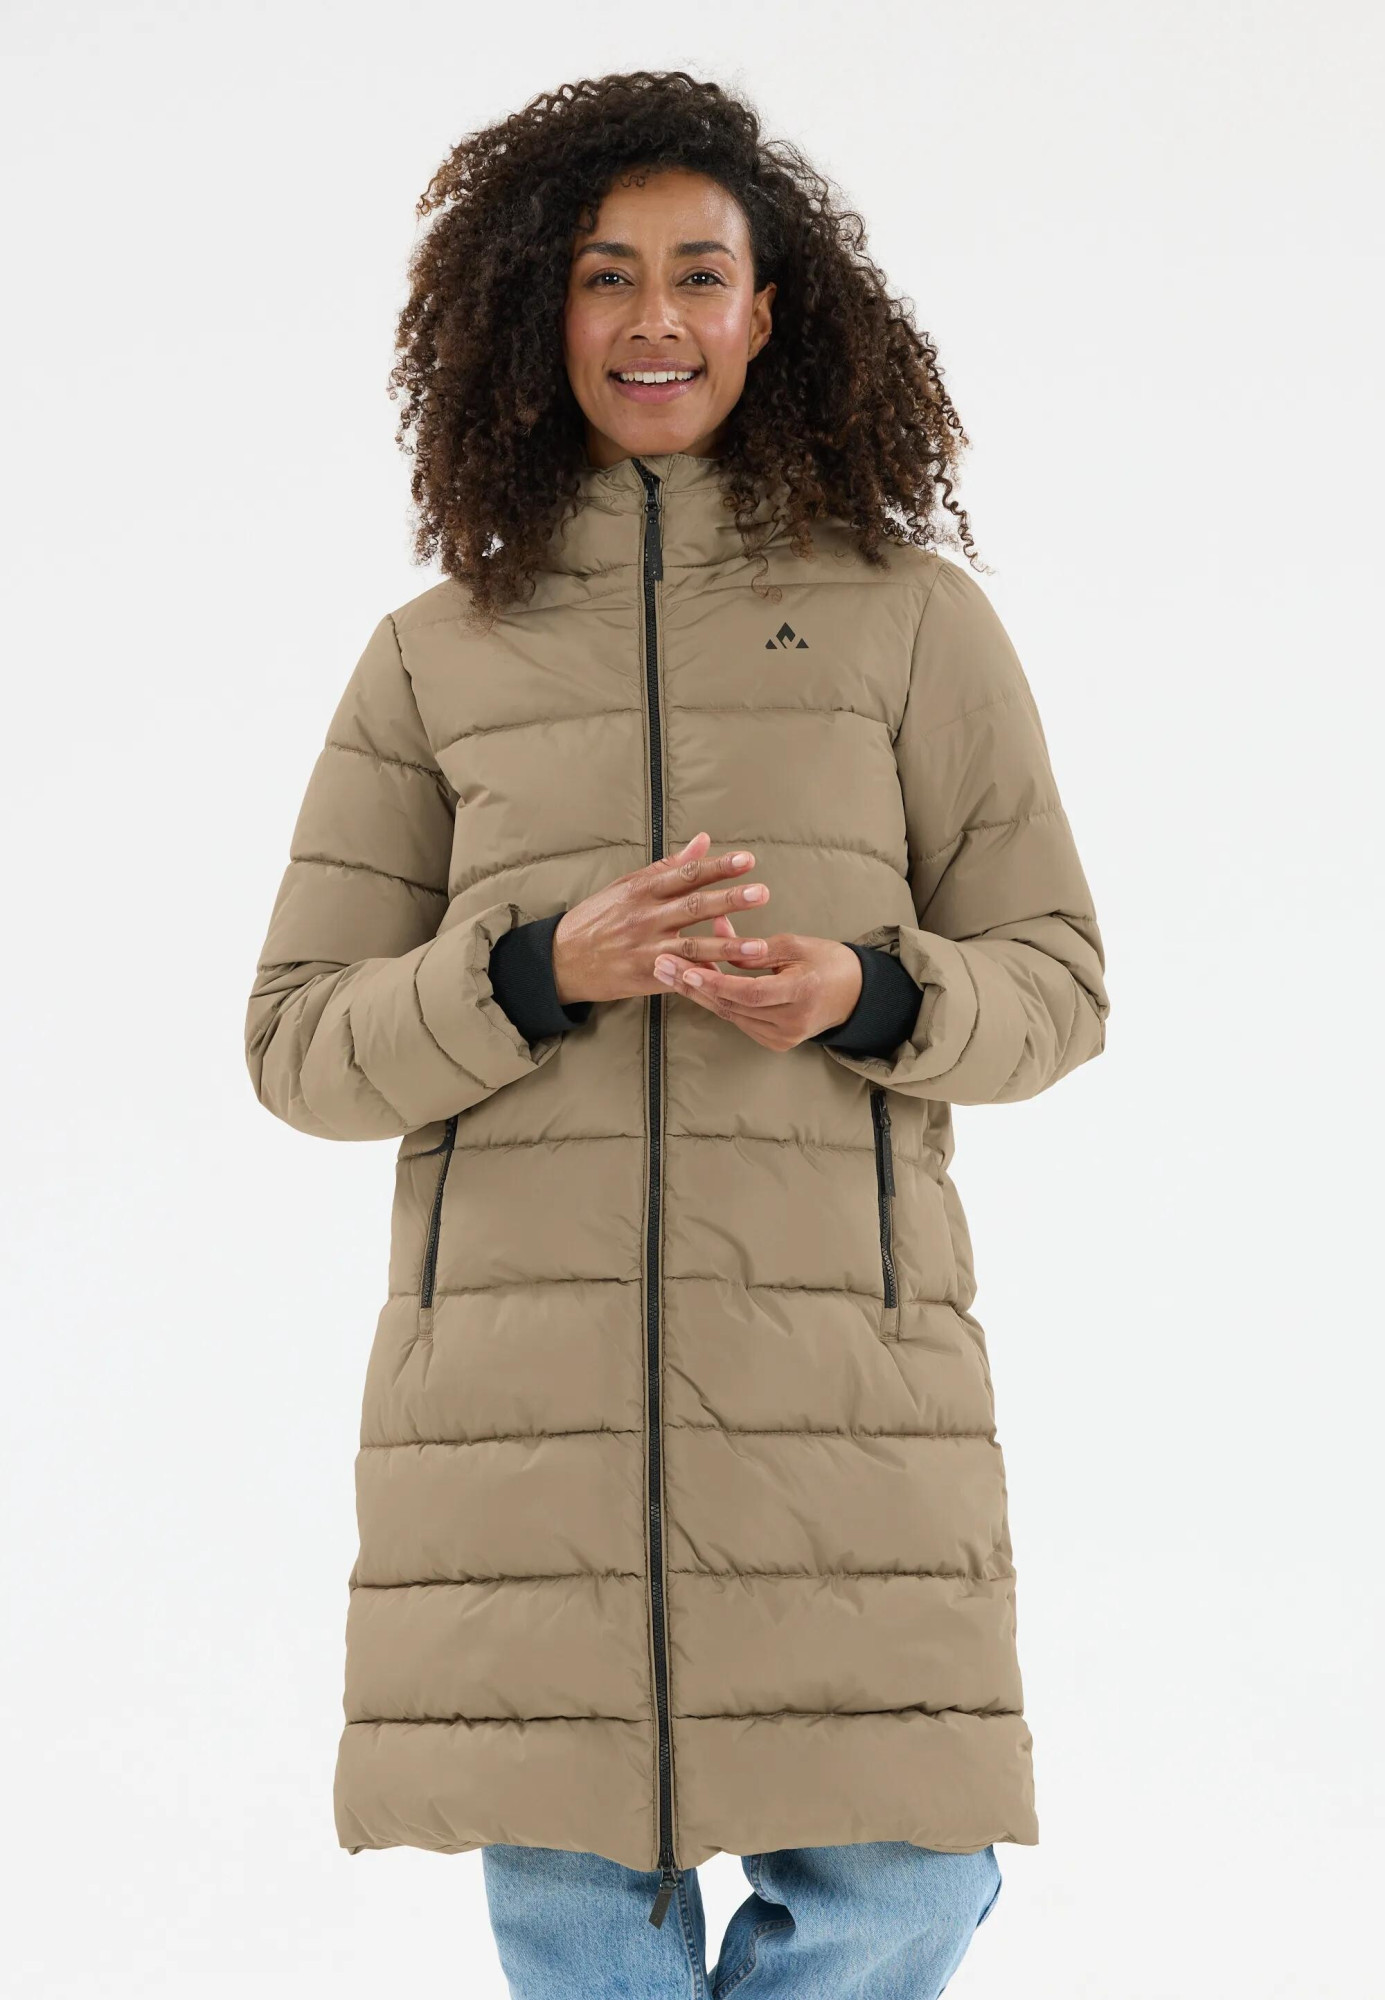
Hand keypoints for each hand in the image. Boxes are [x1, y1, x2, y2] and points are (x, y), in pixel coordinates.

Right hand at [550, 831, 773, 1004]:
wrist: (562, 959)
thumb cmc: (597, 918)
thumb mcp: (627, 885)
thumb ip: (668, 865)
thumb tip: (704, 840)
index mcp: (643, 889)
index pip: (686, 874)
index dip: (718, 867)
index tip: (747, 860)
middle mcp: (646, 916)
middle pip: (694, 906)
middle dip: (730, 900)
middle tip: (761, 893)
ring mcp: (647, 948)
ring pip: (693, 945)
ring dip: (728, 946)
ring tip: (759, 946)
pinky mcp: (646, 975)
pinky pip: (682, 974)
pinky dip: (705, 976)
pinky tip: (730, 978)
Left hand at [651, 925, 863, 1051]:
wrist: (853, 995)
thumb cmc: (827, 961)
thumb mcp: (794, 945)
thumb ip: (753, 944)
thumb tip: (716, 929)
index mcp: (802, 995)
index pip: (750, 993)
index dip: (716, 982)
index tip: (686, 967)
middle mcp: (790, 1023)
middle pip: (733, 1006)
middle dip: (693, 984)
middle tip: (660, 963)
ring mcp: (782, 1038)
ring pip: (730, 1014)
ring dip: (697, 992)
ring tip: (667, 970)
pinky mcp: (774, 1042)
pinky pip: (737, 1019)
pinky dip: (715, 1000)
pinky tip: (691, 984)